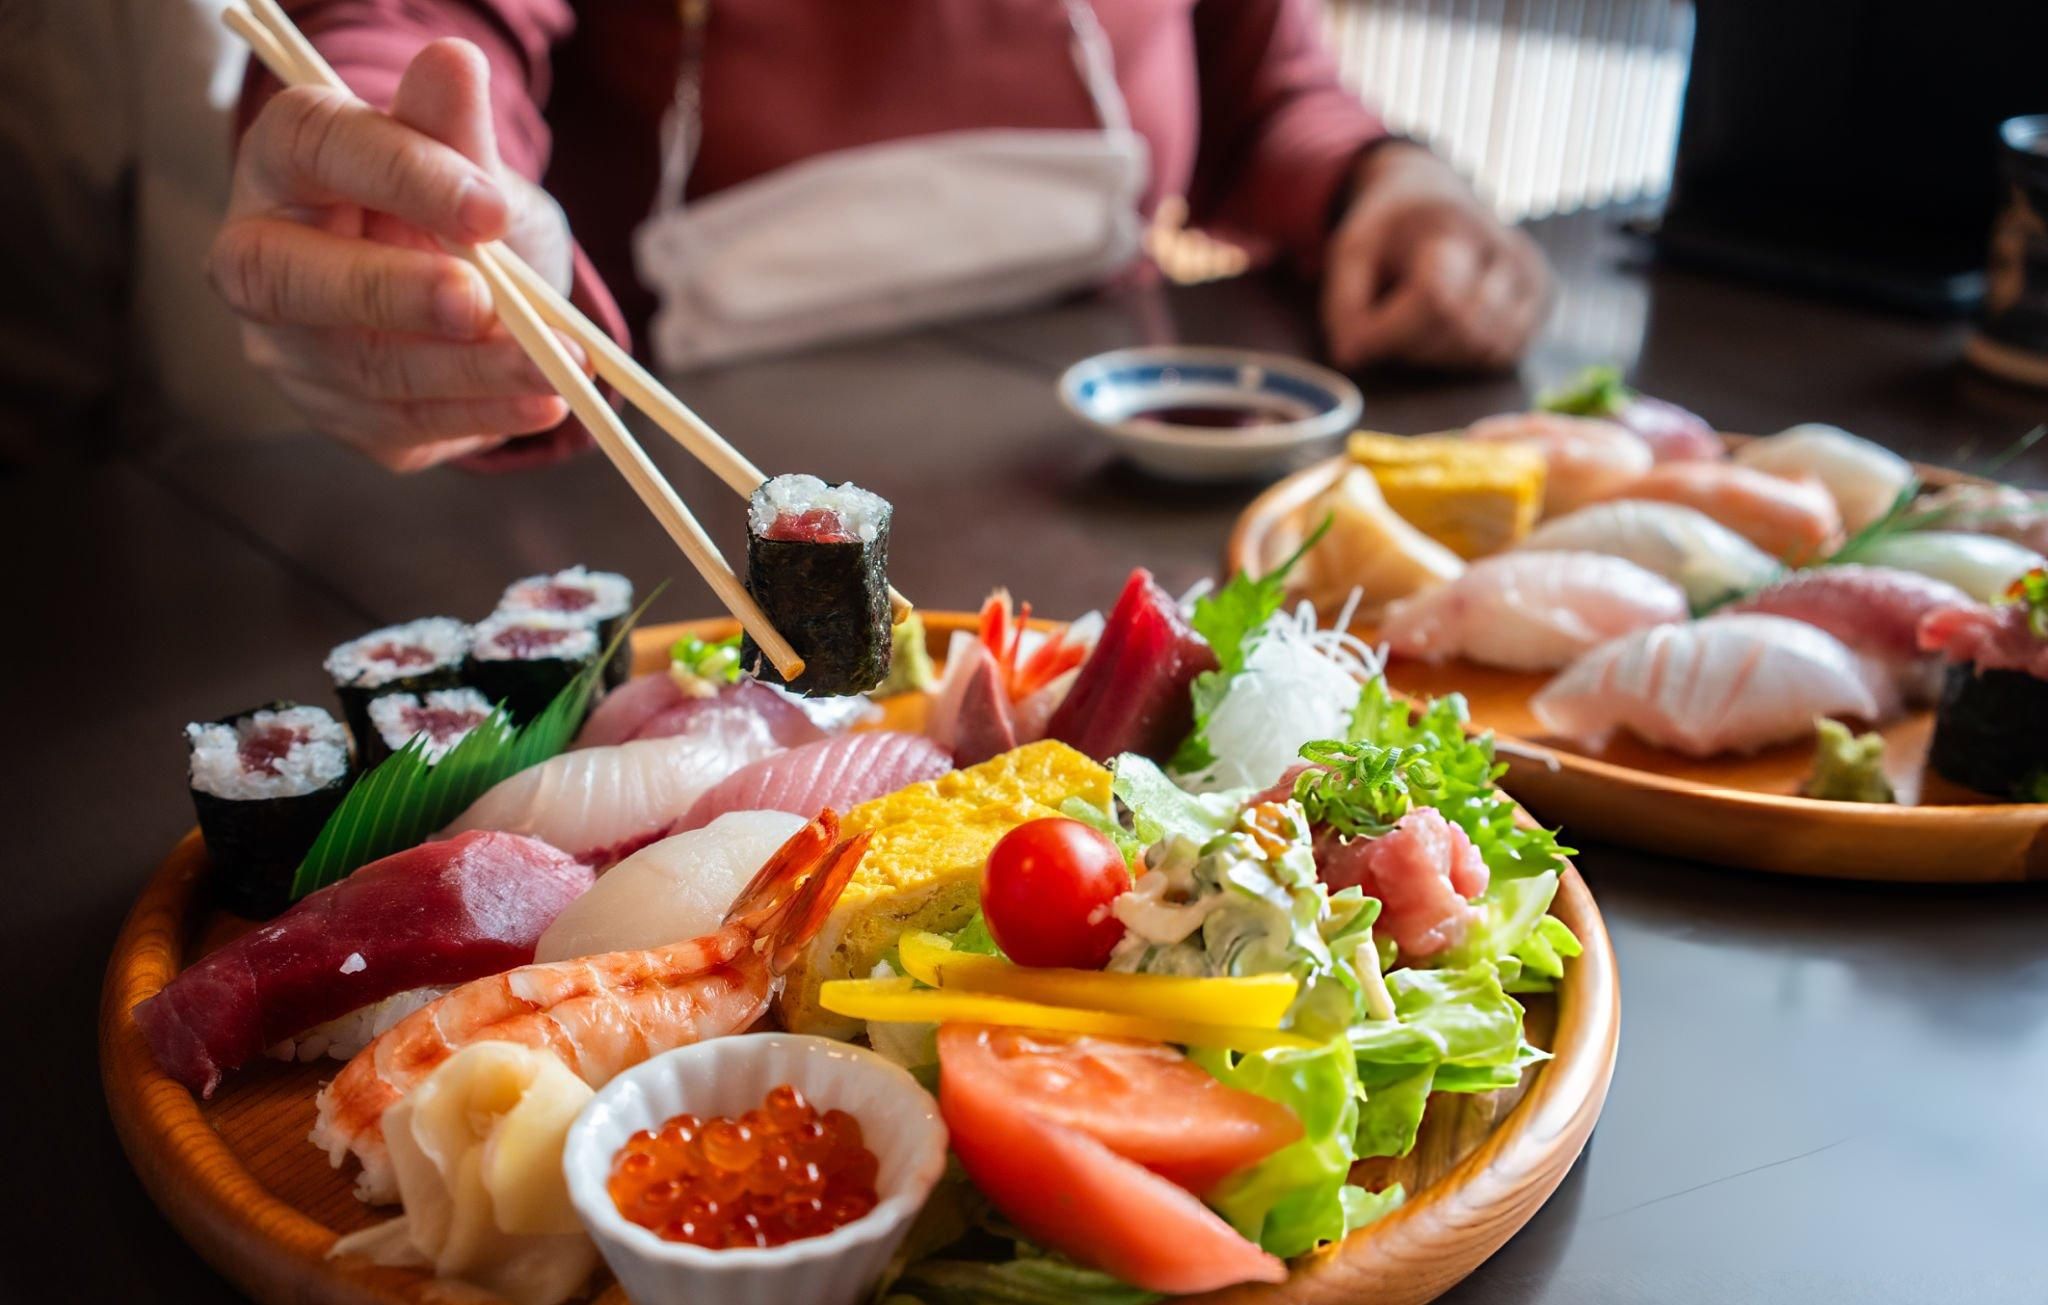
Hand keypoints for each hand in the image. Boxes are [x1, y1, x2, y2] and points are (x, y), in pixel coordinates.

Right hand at [209, 39, 581, 471]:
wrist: (457, 284)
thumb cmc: (445, 206)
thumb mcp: (458, 161)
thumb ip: (451, 127)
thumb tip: (454, 62)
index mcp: (281, 164)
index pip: (317, 150)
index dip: (401, 176)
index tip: (489, 209)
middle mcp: (257, 260)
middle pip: (295, 281)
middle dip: (398, 294)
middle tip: (485, 303)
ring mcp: (290, 348)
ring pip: (368, 367)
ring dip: (473, 372)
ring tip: (561, 365)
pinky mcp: (340, 413)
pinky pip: (405, 424)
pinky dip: (482, 416)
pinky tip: (543, 403)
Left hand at [1321, 143, 1550, 371]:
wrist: (1434, 198)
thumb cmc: (1389, 230)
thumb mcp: (1349, 252)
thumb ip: (1343, 304)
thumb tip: (1353, 356)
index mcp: (1453, 224)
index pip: (1435, 298)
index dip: (1389, 329)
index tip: (1354, 335)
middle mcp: (1507, 246)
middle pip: (1462, 329)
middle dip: (1412, 345)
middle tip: (1385, 327)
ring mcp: (1534, 273)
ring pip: (1487, 348)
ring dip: (1440, 355)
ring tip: (1416, 322)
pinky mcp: (1545, 298)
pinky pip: (1506, 354)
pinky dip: (1468, 355)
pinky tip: (1447, 327)